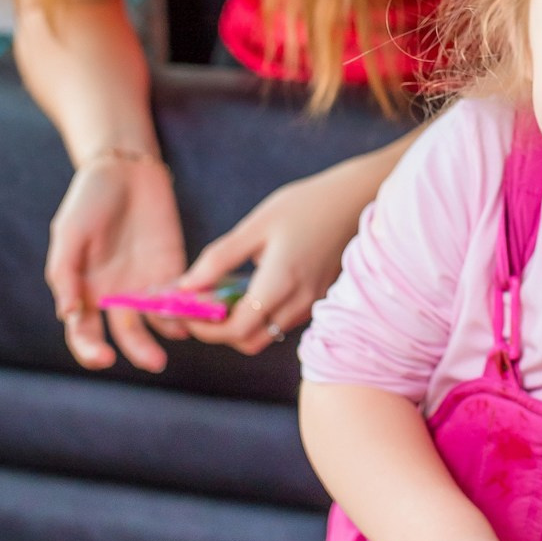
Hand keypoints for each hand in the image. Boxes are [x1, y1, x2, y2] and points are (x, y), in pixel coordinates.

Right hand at [46, 157, 185, 372]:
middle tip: (155, 362)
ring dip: (168, 334)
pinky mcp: (173, 270)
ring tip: (179, 332)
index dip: (91, 351)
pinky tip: (196, 311)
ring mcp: (145, 285)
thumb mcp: (69, 233)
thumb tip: (67, 315)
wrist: (125, 170)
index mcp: (84, 291)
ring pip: (158, 323)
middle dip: (140, 351)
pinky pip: (180, 298)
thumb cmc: (89, 201)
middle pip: (128, 336)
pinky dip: (188, 308)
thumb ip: (65, 273)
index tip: (105, 358)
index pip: (85, 334)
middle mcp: (115, 296)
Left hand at [179, 165, 365, 354]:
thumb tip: (186, 287)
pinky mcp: (318, 299)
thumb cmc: (304, 205)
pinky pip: (282, 321)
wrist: (355, 200)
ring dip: (240, 324)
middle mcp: (299, 302)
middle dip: (220, 332)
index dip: (206, 328)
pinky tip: (251, 288)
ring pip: (267, 333)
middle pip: (250, 341)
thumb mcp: (256, 226)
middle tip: (201, 306)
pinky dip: (260, 315)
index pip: (237, 329)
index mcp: (281, 283)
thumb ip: (219, 259)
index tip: (186, 312)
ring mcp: (311, 304)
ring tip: (223, 293)